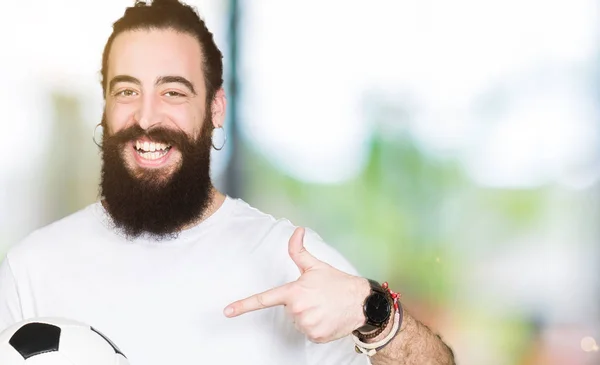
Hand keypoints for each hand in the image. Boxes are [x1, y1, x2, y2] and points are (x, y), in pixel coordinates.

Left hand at [223, 227, 370, 342]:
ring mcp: (307, 325)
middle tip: (317, 297)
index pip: (264, 299)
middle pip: (287, 310)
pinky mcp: (315, 336)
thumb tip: (296, 230)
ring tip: (323, 307)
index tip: (227, 312)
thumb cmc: (337, 283)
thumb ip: (299, 250)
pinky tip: (327, 317)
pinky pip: (308, 332)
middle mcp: (298, 310)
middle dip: (299, 304)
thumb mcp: (316, 266)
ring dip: (308, 315)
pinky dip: (316, 326)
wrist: (362, 302)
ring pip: (297, 322)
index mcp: (294, 292)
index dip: (243, 306)